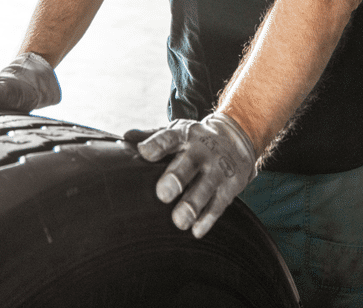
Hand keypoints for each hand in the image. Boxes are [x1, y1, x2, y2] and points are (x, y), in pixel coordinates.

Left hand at [127, 113, 257, 238]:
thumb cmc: (196, 140)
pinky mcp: (230, 187)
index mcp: (184, 136)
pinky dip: (208, 219)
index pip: (168, 138)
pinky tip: (196, 230)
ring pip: (206, 188)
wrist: (237, 139)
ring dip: (193, 205)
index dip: (156, 145)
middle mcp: (202, 151)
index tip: (145, 153)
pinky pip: (219, 205)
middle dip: (177, 178)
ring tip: (179, 220)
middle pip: (189, 164)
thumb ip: (152, 136)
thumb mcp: (177, 132)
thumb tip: (125, 137)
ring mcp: (218, 169)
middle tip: (163, 194)